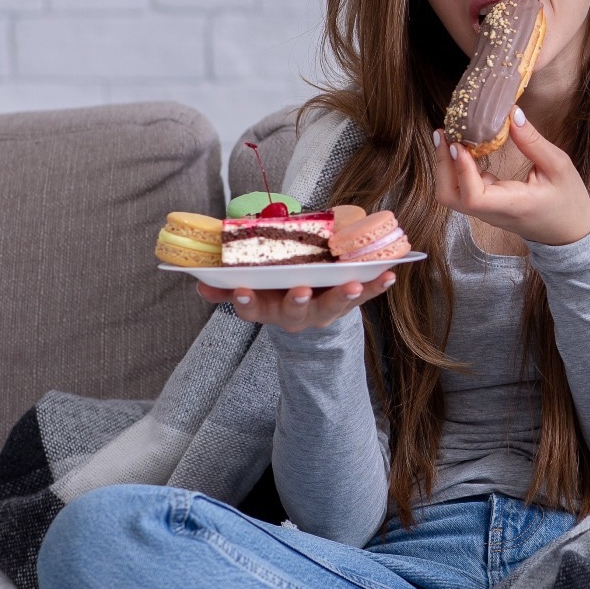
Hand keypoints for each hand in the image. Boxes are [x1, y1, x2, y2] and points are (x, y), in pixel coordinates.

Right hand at [195, 274, 394, 332]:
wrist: (308, 308)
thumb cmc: (274, 289)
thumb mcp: (250, 290)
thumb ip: (225, 288)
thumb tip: (199, 282)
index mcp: (268, 308)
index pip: (252, 309)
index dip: (247, 303)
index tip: (243, 293)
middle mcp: (296, 313)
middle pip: (295, 312)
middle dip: (296, 302)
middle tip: (300, 291)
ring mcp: (323, 309)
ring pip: (332, 306)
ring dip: (342, 295)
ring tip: (354, 283)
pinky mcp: (348, 301)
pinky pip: (365, 295)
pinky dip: (378, 286)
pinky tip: (390, 274)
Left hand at [433, 107, 589, 247]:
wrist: (568, 233)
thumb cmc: (568, 202)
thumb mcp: (559, 167)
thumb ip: (533, 142)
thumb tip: (512, 114)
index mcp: (512, 205)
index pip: (473, 197)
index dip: (461, 170)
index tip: (459, 144)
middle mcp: (492, 212)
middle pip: (450, 197)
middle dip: (441, 164)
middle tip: (443, 134)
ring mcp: (486, 211)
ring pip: (451, 194)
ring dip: (446, 166)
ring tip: (449, 137)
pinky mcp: (485, 206)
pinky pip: (461, 189)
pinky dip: (456, 167)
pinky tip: (463, 147)